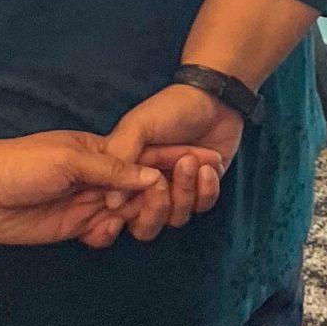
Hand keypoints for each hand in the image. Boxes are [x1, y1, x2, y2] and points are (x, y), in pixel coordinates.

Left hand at [0, 132, 165, 245]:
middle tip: (166, 197)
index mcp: (107, 153)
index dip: (179, 161)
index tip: (208, 165)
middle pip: (149, 188)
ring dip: (141, 215)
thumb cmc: (23, 163)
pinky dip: (110, 233)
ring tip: (132, 217)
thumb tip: (155, 176)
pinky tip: (101, 230)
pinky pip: (106, 233)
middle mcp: (105, 179)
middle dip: (165, 193)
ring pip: (132, 212)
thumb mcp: (71, 158)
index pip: (151, 157)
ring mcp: (91, 203)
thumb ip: (113, 169)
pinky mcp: (76, 227)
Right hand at [95, 84, 243, 245]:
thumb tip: (111, 203)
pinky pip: (203, 206)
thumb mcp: (137, 126)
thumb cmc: (170, 109)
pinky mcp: (203, 189)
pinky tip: (209, 166)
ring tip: (190, 159)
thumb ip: (121, 159)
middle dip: (156, 209)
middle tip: (162, 180)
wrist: (215, 98)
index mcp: (125, 179)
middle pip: (146, 227)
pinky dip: (206, 190)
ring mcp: (177, 192)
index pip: (116, 216)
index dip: (123, 215)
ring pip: (176, 218)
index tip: (133, 198)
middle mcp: (148, 191)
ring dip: (184, 191)